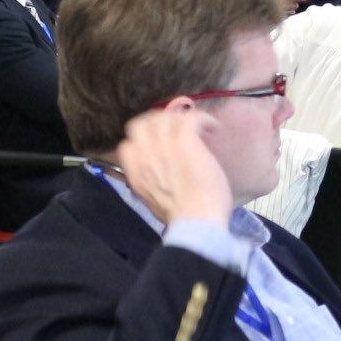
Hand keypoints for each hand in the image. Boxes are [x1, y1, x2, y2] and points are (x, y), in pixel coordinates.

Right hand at [114, 106, 234, 230]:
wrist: (196, 222)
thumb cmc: (181, 217)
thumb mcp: (151, 200)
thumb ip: (148, 183)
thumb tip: (156, 173)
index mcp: (135, 173)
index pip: (127, 144)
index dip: (144, 137)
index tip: (160, 139)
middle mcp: (144, 156)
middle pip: (142, 123)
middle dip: (158, 121)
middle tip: (177, 127)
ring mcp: (163, 148)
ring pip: (165, 117)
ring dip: (183, 119)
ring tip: (198, 127)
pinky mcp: (184, 144)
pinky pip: (189, 119)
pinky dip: (203, 119)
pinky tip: (213, 128)